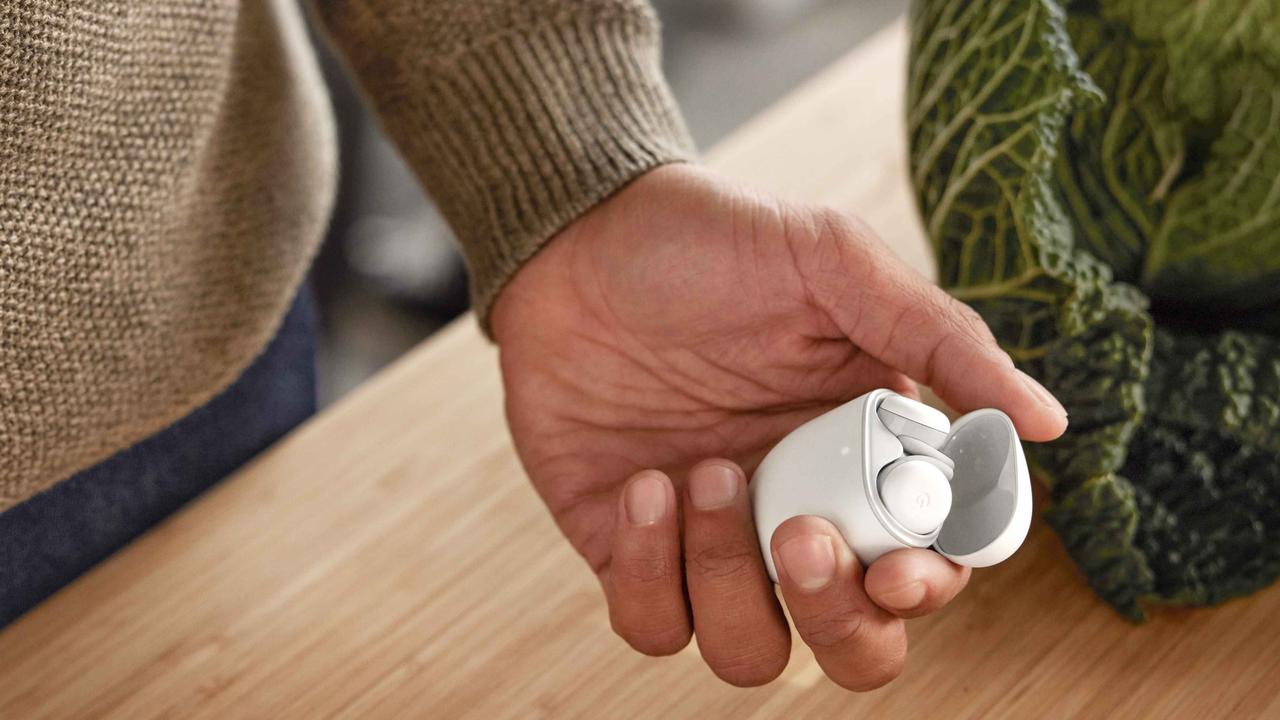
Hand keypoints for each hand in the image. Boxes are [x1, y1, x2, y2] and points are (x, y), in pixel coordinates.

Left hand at [491, 164, 1066, 689]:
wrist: (575, 241)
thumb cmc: (714, 244)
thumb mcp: (834, 264)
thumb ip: (941, 341)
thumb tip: (1045, 426)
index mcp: (866, 460)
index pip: (927, 566)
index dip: (927, 590)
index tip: (902, 568)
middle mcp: (798, 513)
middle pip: (851, 643)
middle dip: (838, 618)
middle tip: (800, 536)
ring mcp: (712, 541)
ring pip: (752, 650)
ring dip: (731, 580)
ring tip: (702, 470)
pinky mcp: (631, 550)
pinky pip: (653, 622)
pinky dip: (651, 570)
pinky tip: (642, 483)